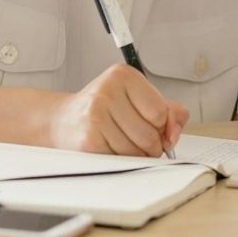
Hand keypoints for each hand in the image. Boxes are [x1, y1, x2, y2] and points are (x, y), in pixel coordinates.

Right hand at [45, 64, 188, 155]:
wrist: (63, 121)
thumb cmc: (105, 110)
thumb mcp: (138, 99)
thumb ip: (169, 111)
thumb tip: (174, 132)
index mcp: (123, 75)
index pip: (160, 112)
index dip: (162, 126)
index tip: (154, 127)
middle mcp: (107, 91)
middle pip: (150, 135)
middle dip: (152, 146)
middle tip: (140, 141)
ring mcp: (95, 115)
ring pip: (136, 151)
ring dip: (136, 156)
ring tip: (122, 143)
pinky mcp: (88, 140)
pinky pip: (120, 161)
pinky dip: (121, 161)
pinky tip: (110, 148)